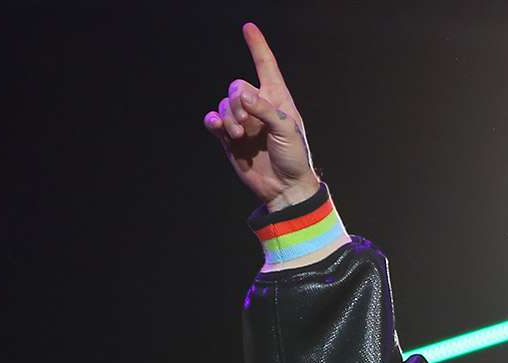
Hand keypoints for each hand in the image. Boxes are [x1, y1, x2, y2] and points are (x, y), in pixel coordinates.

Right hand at [203, 22, 319, 207]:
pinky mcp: (229, 138)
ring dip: (228, 116)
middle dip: (238, 101)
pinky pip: (215, 120)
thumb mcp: (287, 130)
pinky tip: (217, 126)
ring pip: (225, 104)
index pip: (266, 66)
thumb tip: (241, 95)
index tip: (248, 27)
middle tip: (246, 123)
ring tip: (238, 135)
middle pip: (237, 86)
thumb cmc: (293, 157)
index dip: (257, 46)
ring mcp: (243, 122)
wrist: (284, 188)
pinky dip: (214, 120)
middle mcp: (259, 106)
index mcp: (277, 99)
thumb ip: (265, 110)